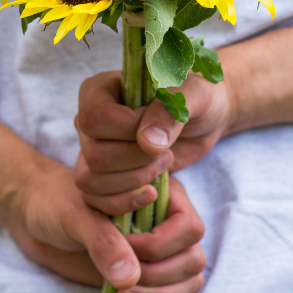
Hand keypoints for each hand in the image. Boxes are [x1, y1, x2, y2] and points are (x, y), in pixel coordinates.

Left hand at [7, 163, 205, 292]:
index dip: (161, 245)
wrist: (39, 217)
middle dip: (159, 276)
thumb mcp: (77, 215)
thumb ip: (103, 241)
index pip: (189, 226)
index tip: (127, 247)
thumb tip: (129, 277)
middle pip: (193, 259)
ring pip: (188, 282)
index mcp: (161, 195)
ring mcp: (161, 254)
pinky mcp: (149, 278)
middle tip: (123, 283)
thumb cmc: (59, 203)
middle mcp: (167, 225)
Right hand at [75, 70, 233, 209]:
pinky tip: (152, 193)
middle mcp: (88, 120)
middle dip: (137, 161)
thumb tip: (146, 142)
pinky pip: (96, 200)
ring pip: (90, 180)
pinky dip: (125, 203)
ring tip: (163, 165)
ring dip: (134, 181)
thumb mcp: (195, 95)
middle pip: (95, 154)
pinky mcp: (103, 175)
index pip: (95, 118)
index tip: (159, 130)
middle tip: (166, 152)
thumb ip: (170, 111)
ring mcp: (92, 149)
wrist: (204, 120)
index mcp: (100, 90)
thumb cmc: (197, 98)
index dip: (127, 131)